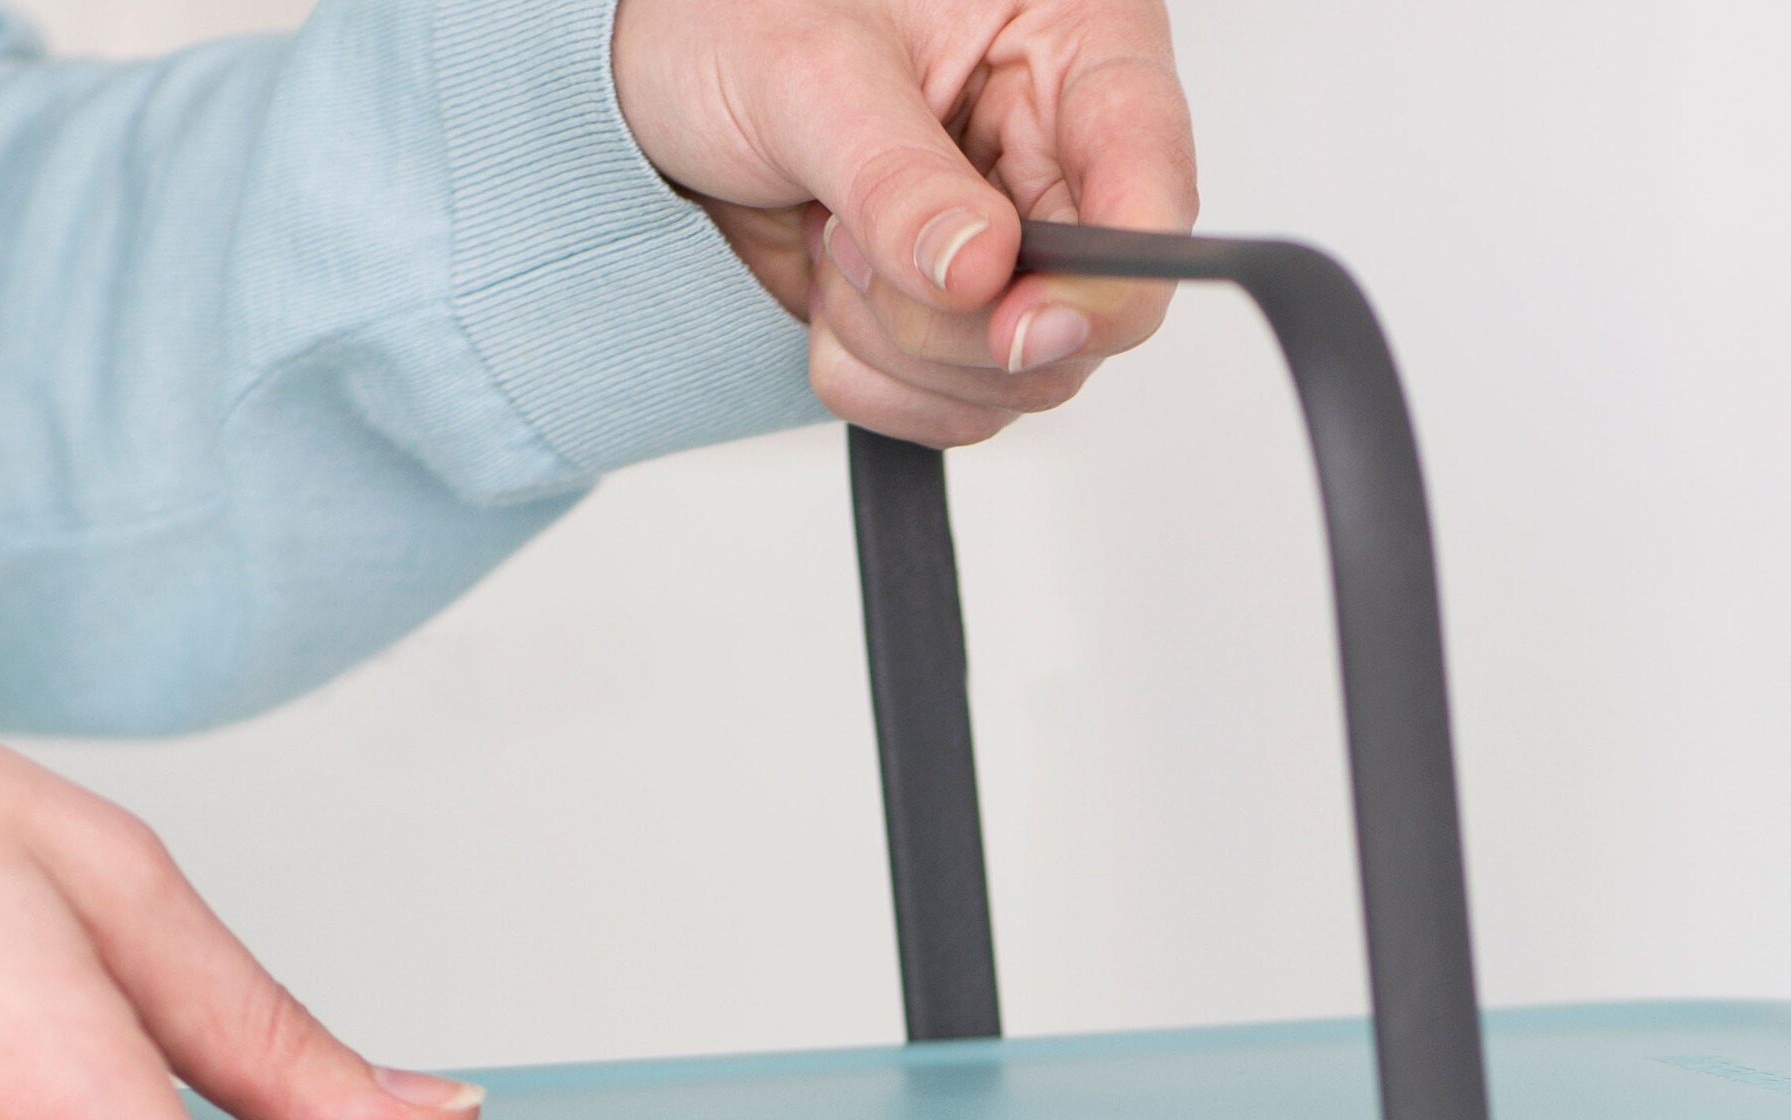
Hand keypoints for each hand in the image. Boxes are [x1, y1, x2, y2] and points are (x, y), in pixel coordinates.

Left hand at [613, 0, 1197, 448]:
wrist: (638, 70)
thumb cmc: (722, 9)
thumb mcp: (805, 66)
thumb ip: (898, 177)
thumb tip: (981, 273)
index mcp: (1073, 43)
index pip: (1152, 186)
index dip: (1106, 279)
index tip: (1020, 322)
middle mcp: (1059, 155)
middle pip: (1085, 318)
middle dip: (952, 317)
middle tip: (845, 234)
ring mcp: (1015, 248)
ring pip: (1017, 381)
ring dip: (900, 345)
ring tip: (827, 234)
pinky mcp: (960, 321)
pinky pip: (954, 409)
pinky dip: (874, 376)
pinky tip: (827, 284)